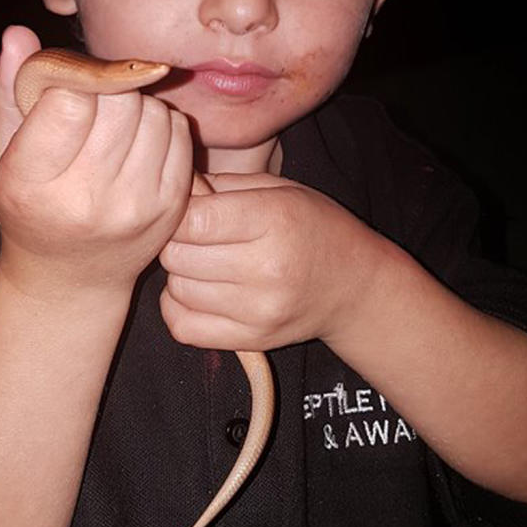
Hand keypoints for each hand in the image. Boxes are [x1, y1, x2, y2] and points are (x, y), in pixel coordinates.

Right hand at [0, 26, 194, 298]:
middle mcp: (86, 200)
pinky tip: (138, 140)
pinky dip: (161, 122)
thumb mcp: (4, 156)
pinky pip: (178, 131)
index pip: (69, 99)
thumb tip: (17, 33)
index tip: (64, 89)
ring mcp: (136, 206)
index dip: (70, 81)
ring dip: (135, 103)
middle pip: (117, 101)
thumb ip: (8, 93)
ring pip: (152, 111)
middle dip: (105, 89)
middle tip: (91, 103)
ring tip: (112, 123)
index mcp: (32, 184)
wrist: (71, 279)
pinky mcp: (172, 207)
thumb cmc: (31, 207)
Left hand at [159, 173, 386, 349]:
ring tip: (200, 262)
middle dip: (175, 241)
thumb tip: (171, 192)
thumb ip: (222, 186)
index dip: (179, 213)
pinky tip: (196, 291)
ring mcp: (259, 310)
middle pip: (178, 256)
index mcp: (274, 219)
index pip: (193, 220)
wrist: (355, 286)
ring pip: (177, 290)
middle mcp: (267, 268)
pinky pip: (183, 327)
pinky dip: (177, 307)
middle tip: (193, 235)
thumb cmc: (314, 226)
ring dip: (179, 274)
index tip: (187, 209)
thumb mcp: (279, 189)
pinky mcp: (252, 340)